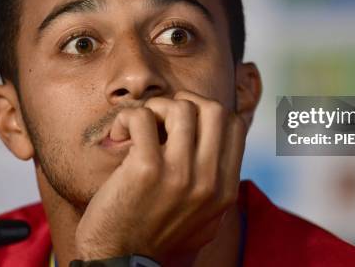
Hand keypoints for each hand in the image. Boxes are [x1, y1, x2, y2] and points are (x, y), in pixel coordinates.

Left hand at [74, 91, 246, 262]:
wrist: (120, 261)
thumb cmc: (157, 236)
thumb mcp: (205, 218)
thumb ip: (217, 185)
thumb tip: (222, 146)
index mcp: (225, 189)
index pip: (234, 125)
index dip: (209, 112)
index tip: (184, 122)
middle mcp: (209, 181)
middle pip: (213, 109)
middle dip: (186, 103)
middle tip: (163, 118)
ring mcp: (179, 174)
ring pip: (180, 108)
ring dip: (155, 108)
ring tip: (139, 127)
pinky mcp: (146, 169)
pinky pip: (142, 117)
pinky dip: (127, 118)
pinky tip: (120, 135)